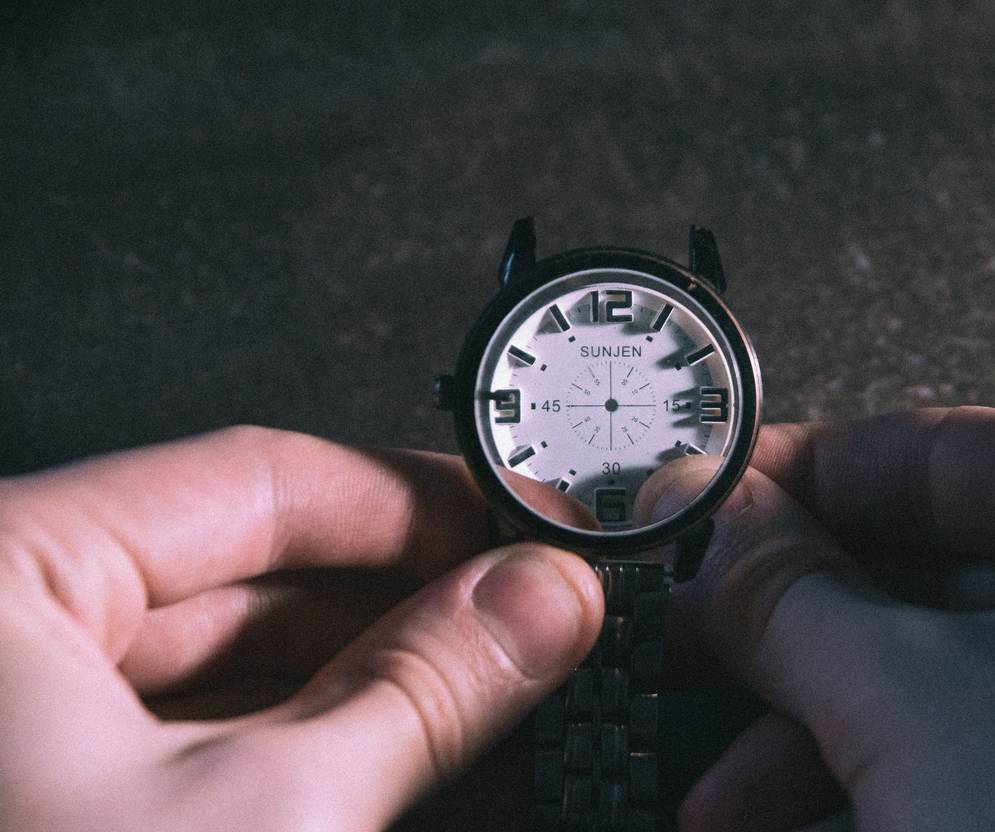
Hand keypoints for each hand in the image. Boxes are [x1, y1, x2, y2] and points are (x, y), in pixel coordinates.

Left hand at [0, 426, 602, 830]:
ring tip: (499, 681)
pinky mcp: (68, 803)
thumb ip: (418, 689)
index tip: (516, 526)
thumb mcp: (266, 822)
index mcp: (1, 579)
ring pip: (242, 667)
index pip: (254, 480)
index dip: (411, 501)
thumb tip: (531, 603)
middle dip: (410, 599)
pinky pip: (214, 745)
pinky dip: (321, 746)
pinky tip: (415, 751)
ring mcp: (33, 732)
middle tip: (530, 613)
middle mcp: (6, 643)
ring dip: (378, 678)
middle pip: (256, 575)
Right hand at [645, 407, 994, 831]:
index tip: (692, 516)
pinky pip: (973, 755)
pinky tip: (789, 828)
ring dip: (813, 740)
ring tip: (722, 799)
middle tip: (688, 651)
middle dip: (787, 643)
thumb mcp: (912, 704)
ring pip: (938, 681)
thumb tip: (706, 518)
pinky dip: (877, 789)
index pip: (925, 452)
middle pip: (920, 576)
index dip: (786, 486)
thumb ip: (786, 595)